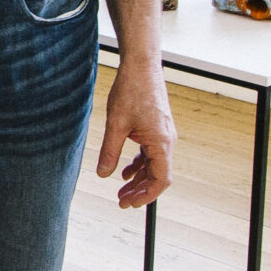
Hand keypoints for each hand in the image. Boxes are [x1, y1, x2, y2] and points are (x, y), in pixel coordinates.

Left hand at [95, 60, 173, 209]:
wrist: (141, 67)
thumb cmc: (131, 91)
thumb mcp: (115, 125)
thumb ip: (109, 152)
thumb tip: (103, 175)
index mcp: (161, 143)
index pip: (161, 180)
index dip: (146, 195)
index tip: (130, 204)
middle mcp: (167, 141)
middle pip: (157, 175)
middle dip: (140, 191)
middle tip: (120, 202)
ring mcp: (163, 135)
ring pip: (154, 165)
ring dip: (139, 179)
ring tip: (121, 190)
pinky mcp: (157, 129)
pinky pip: (151, 153)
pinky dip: (139, 164)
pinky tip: (125, 171)